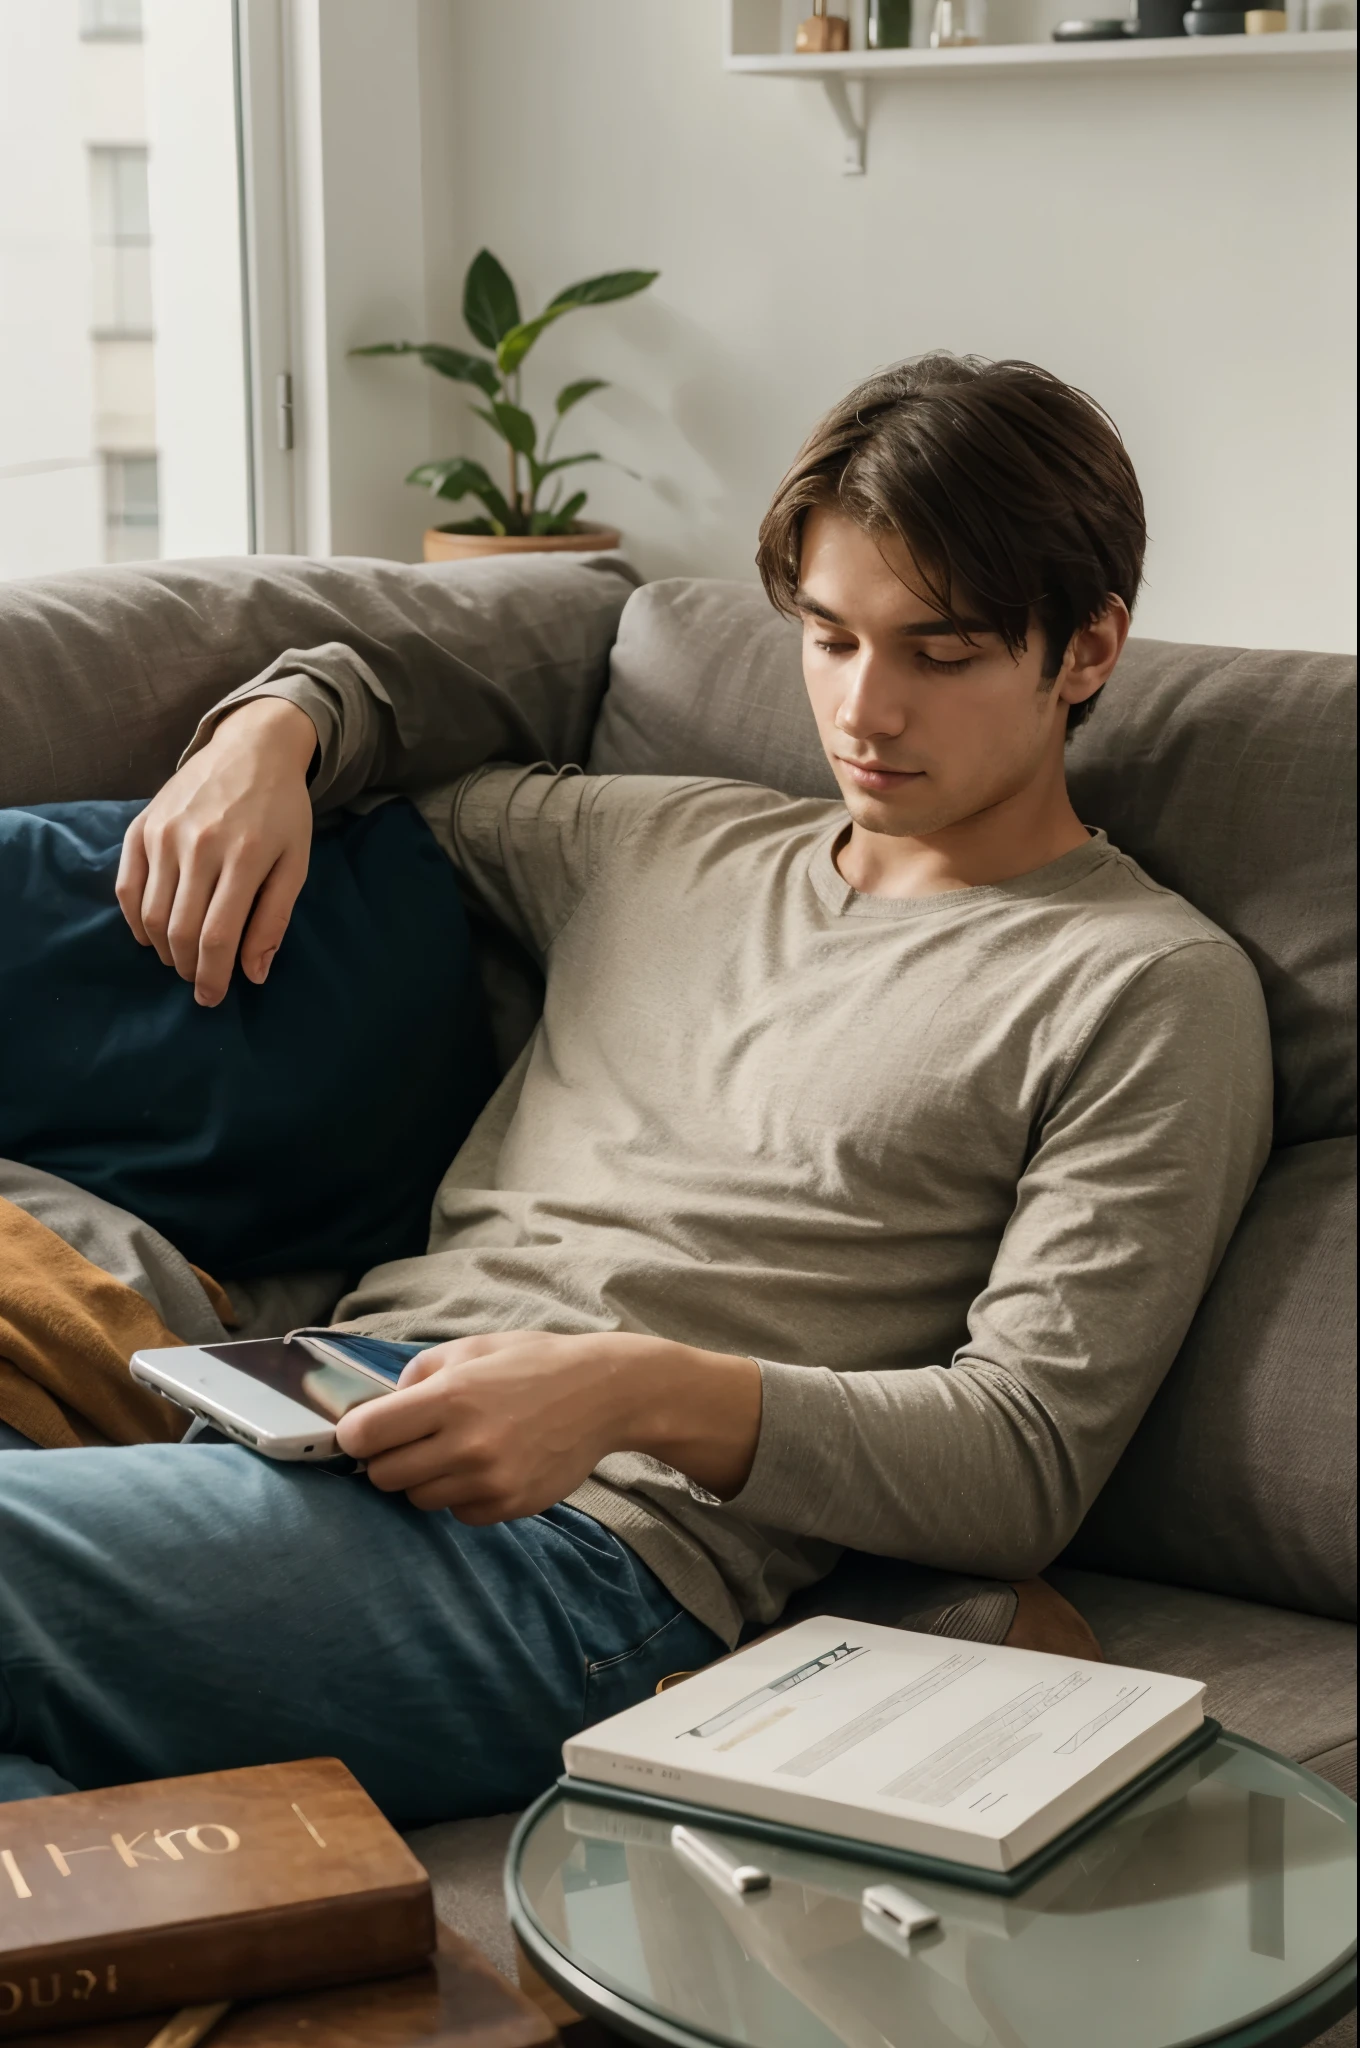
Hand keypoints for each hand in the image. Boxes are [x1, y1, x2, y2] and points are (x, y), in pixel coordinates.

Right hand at [116, 698, 318, 1006]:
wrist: (252, 747)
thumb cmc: (282, 811)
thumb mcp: (295, 864)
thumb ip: (273, 920)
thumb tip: (253, 975)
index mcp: (243, 857)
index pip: (217, 936)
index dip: (213, 976)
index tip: (212, 998)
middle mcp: (198, 845)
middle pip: (179, 930)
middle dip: (188, 968)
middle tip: (199, 981)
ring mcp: (164, 834)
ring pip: (149, 914)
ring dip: (163, 949)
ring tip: (181, 958)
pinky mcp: (142, 826)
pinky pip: (126, 886)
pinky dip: (135, 919)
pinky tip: (152, 932)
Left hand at [334, 1330, 762, 1520]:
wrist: (604, 1394)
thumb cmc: (532, 1363)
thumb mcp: (471, 1348)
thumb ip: (418, 1375)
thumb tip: (376, 1409)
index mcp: (450, 1397)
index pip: (363, 1436)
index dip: (355, 1435)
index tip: (363, 1433)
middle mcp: (466, 1444)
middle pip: (384, 1476)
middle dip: (386, 1460)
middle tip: (409, 1442)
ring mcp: (489, 1480)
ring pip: (418, 1500)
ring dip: (424, 1479)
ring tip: (452, 1451)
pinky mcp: (509, 1506)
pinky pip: (457, 1515)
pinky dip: (460, 1497)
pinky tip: (483, 1468)